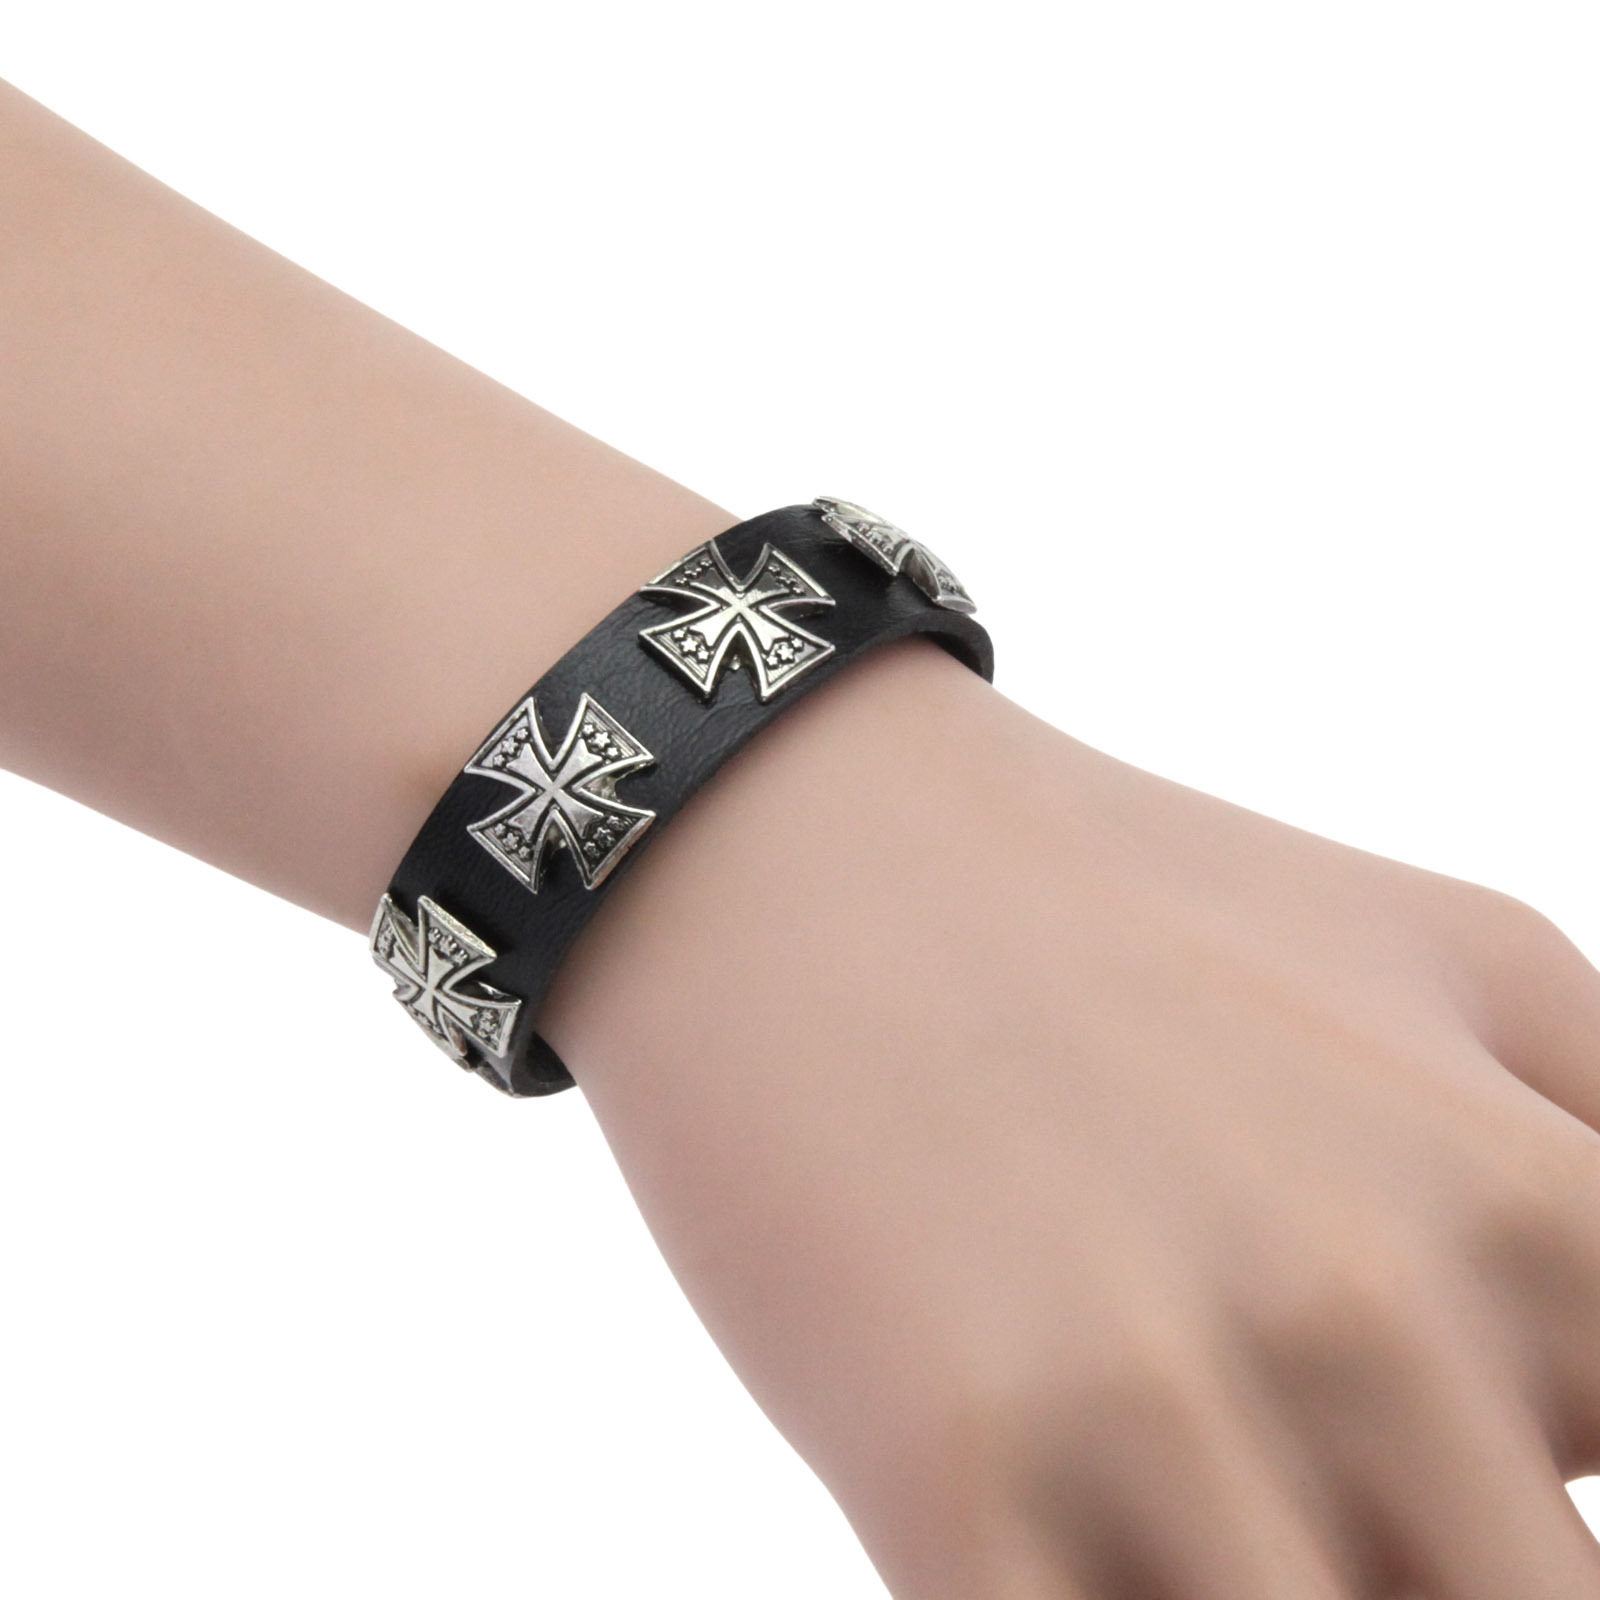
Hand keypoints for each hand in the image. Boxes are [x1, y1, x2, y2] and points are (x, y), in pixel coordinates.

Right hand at [540, 635, 1599, 1598]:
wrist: (809, 847)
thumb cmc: (1132, 902)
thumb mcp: (1465, 957)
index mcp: (1536, 1206)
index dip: (1539, 1482)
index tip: (1442, 1447)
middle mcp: (1369, 1323)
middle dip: (1406, 1556)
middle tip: (1296, 1454)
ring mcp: (1147, 1410)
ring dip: (1238, 1575)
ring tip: (1165, 1470)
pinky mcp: (942, 1471)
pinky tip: (1061, 1517)